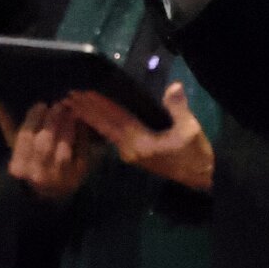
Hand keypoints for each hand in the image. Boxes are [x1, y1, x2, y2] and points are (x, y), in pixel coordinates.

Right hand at [0, 98, 96, 201]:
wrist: (49, 193)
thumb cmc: (30, 164)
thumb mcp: (18, 149)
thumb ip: (9, 127)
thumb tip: (0, 104)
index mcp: (19, 166)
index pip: (25, 138)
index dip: (34, 119)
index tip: (41, 105)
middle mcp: (37, 174)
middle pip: (44, 144)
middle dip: (52, 122)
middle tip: (58, 105)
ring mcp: (58, 178)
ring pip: (63, 150)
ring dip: (67, 128)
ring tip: (70, 112)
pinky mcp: (77, 177)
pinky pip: (80, 155)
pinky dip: (81, 138)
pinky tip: (80, 124)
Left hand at [64, 80, 214, 193]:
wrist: (200, 180)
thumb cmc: (195, 156)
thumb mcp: (191, 131)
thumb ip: (178, 109)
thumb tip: (173, 87)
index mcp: (140, 142)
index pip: (114, 118)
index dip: (97, 104)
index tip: (81, 91)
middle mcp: (129, 148)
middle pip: (104, 125)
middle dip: (86, 109)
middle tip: (68, 93)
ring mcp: (130, 153)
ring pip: (105, 130)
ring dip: (89, 117)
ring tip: (73, 103)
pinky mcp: (134, 154)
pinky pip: (112, 135)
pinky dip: (100, 124)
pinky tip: (91, 117)